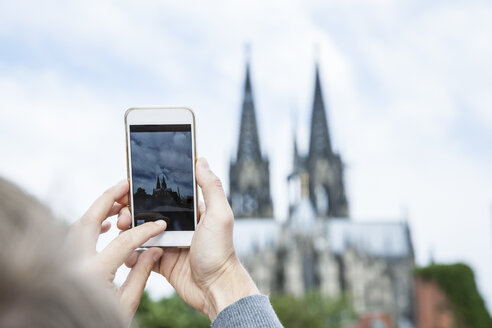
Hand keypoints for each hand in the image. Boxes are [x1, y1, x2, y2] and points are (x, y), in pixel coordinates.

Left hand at [67, 180, 166, 321]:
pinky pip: (74, 235)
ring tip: (119, 201)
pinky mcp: (61, 264)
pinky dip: (90, 224)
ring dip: (99, 209)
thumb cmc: (101, 324)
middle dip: (108, 198)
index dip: (145, 230)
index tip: (160, 224)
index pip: (124, 240)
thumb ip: (141, 273)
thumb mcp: (127, 304)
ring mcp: (64, 262)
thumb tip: (154, 249)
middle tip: (125, 184)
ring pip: (79, 224)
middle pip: (90, 219)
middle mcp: (74, 263)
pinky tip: (106, 224)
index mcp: (93, 273)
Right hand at [119, 158, 258, 320]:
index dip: (146, 190)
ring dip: (128, 232)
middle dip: (131, 211)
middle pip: (148, 213)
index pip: (165, 195)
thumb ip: (211, 187)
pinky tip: (127, 253)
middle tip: (122, 216)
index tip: (129, 188)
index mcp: (191, 211)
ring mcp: (169, 243)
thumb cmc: (220, 251)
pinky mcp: (161, 262)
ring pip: (140, 233)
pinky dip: (131, 254)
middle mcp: (178, 225)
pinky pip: (141, 255)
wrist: (215, 289)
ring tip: (121, 232)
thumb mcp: (219, 215)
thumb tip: (200, 160)